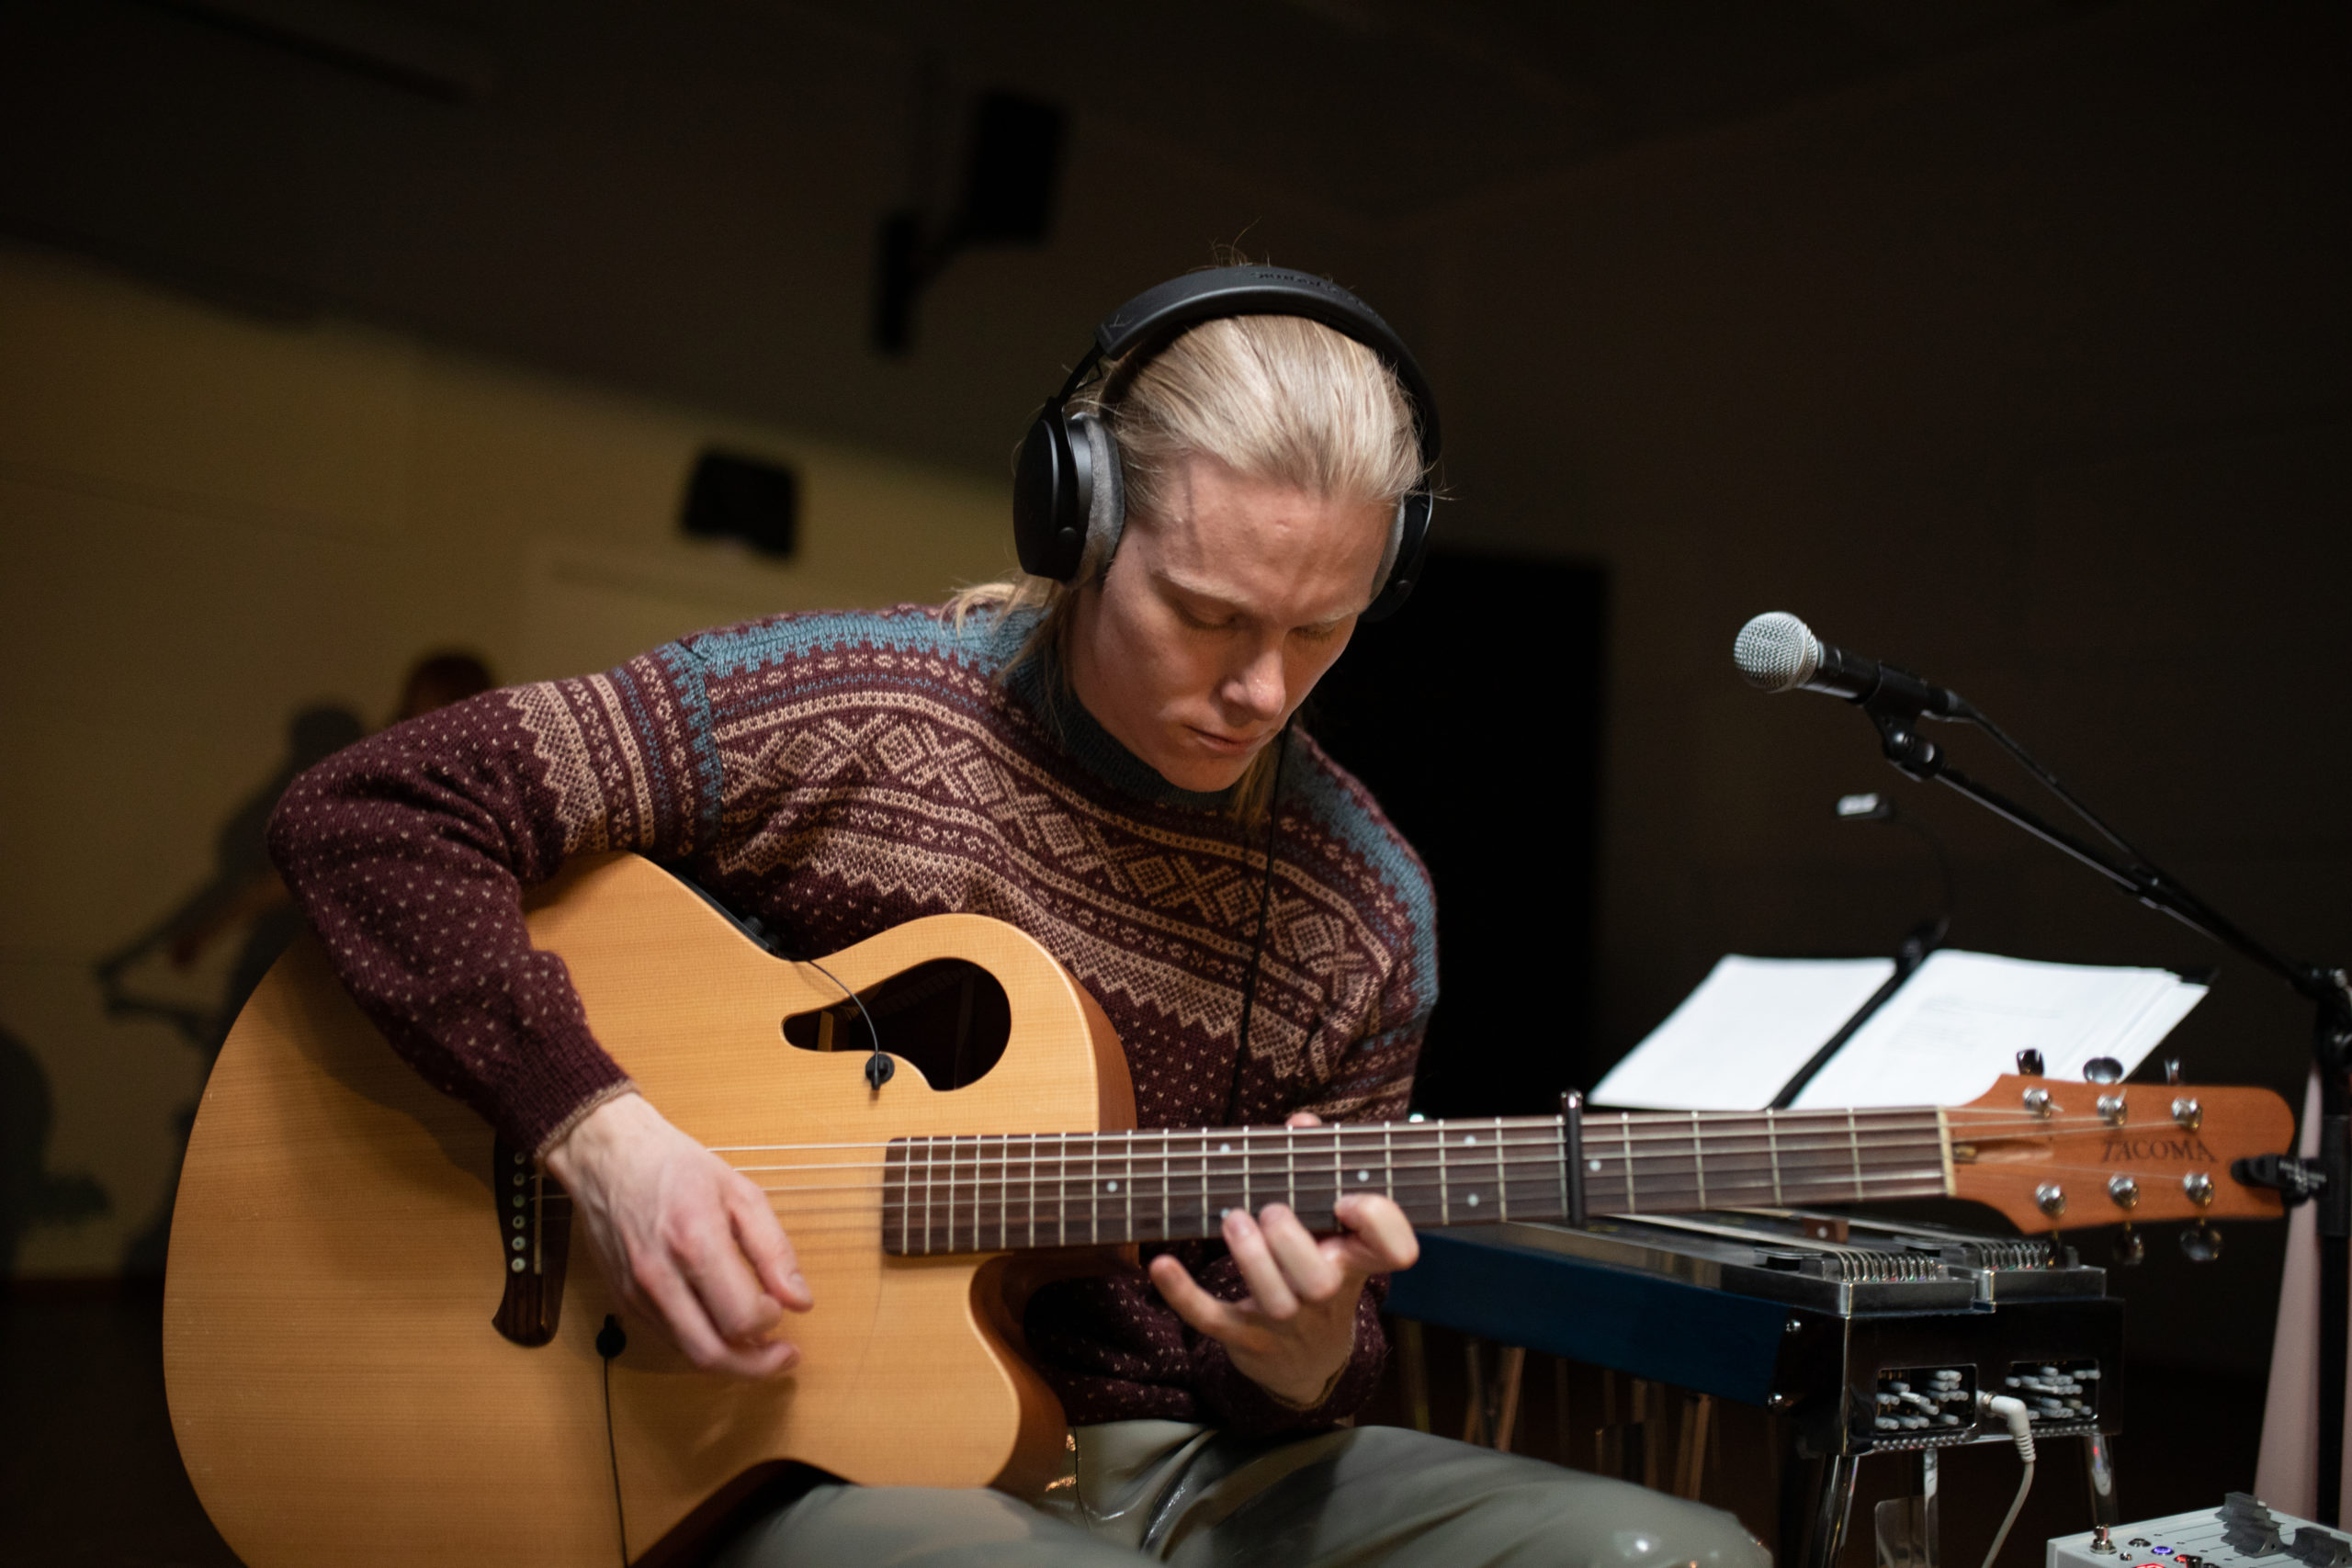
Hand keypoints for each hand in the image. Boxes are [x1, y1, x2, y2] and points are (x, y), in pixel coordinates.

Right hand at [543, 1092, 812, 1375]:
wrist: (607, 1157)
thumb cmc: (676, 1167)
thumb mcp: (740, 1193)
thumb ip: (774, 1250)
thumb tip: (800, 1300)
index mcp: (695, 1243)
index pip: (740, 1317)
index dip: (771, 1322)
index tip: (782, 1305)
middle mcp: (660, 1278)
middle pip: (711, 1354)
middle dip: (756, 1367)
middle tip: (783, 1356)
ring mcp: (636, 1295)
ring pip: (688, 1355)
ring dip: (730, 1360)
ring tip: (758, 1343)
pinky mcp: (624, 1302)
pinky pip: (668, 1340)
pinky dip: (701, 1343)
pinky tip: (721, 1326)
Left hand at [1146, 1113, 1419, 1407]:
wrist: (1308, 1360)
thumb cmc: (1318, 1269)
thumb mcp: (1329, 1230)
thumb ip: (1316, 1168)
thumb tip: (1301, 1121)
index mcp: (1356, 1261)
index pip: (1394, 1250)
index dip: (1378, 1224)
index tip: (1347, 1199)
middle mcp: (1327, 1295)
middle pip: (1319, 1280)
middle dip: (1290, 1240)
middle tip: (1270, 1210)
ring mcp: (1287, 1323)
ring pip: (1275, 1300)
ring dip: (1250, 1258)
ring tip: (1233, 1219)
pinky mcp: (1245, 1338)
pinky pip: (1212, 1319)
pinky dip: (1183, 1294)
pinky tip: (1160, 1264)